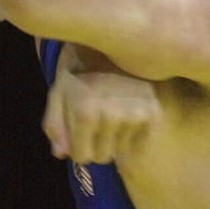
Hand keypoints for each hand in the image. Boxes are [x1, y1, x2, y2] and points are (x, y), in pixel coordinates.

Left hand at [43, 46, 160, 162]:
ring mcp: (136, 113)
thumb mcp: (58, 96)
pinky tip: (126, 116)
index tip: (78, 134)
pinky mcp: (154, 112)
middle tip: (95, 122)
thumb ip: (54, 126)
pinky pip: (140, 145)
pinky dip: (131, 137)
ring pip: (120, 151)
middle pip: (101, 157)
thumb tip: (61, 153)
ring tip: (111, 113)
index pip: (81, 156)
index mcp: (85, 110)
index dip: (77, 149)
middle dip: (95, 146)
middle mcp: (112, 113)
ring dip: (113, 139)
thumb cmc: (79, 77)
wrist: (112, 51)